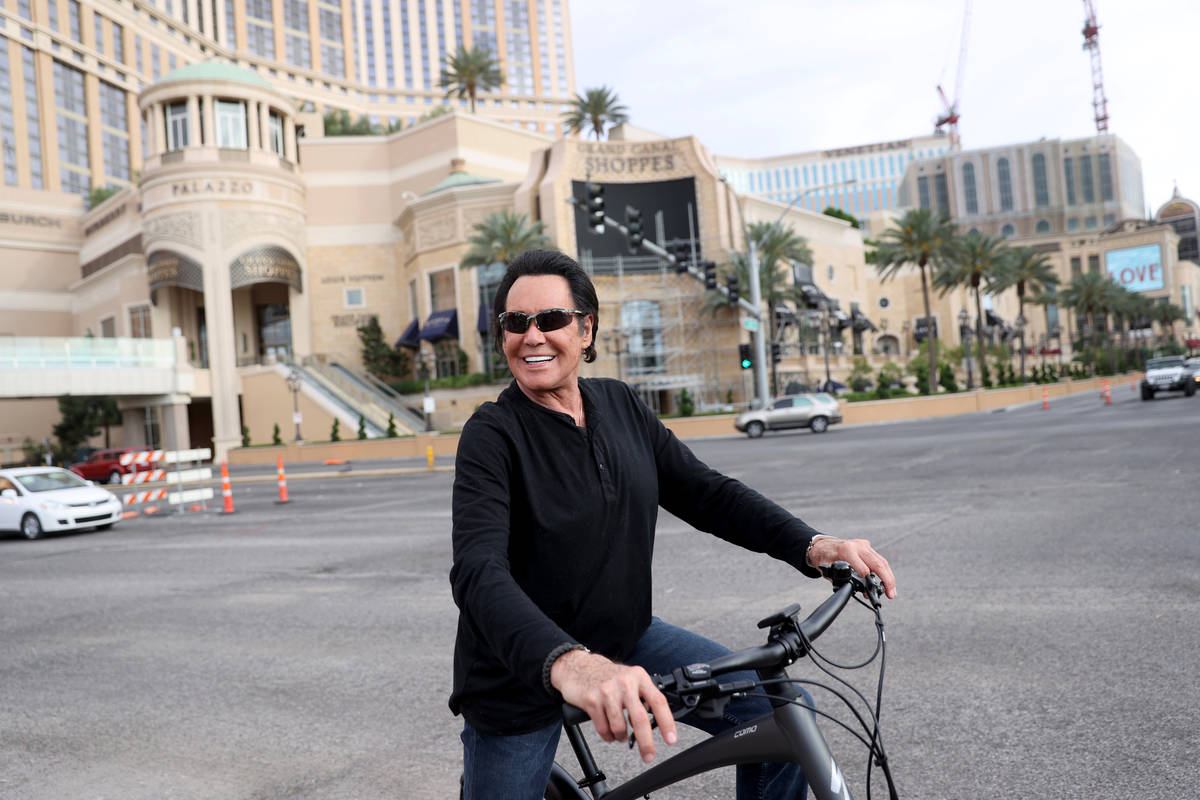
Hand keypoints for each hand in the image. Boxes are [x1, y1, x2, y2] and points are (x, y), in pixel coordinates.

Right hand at [549, 649, 677, 763]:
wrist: (578, 666)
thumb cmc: (607, 676)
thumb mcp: (629, 679)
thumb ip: (643, 696)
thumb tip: (658, 721)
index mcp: (638, 677)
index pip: (657, 701)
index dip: (666, 722)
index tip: (671, 739)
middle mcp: (624, 682)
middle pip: (640, 718)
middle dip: (646, 742)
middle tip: (648, 756)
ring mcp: (607, 691)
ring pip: (619, 727)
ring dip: (620, 737)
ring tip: (619, 734)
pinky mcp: (591, 699)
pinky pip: (603, 728)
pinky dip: (607, 735)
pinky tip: (608, 731)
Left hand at [807, 536, 897, 599]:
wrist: (821, 545)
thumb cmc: (823, 558)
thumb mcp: (827, 570)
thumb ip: (839, 578)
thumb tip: (851, 588)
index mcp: (847, 550)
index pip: (863, 568)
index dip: (869, 581)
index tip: (871, 592)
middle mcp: (857, 546)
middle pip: (878, 563)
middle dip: (887, 580)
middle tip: (891, 594)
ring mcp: (863, 545)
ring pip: (881, 561)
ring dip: (888, 577)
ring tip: (891, 591)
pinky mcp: (866, 546)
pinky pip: (878, 559)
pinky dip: (884, 571)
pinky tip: (886, 582)